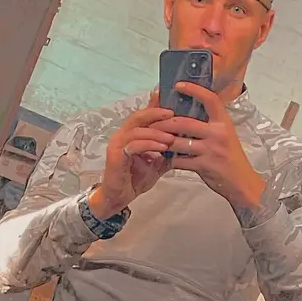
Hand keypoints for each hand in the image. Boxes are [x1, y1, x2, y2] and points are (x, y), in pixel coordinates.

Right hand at [89, 92, 173, 218]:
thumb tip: (186, 144)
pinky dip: (149, 144)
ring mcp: (118, 144)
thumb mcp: (158, 163)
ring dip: (156, 131)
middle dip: (156, 113)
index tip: (174, 103)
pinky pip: (134, 145)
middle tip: (173, 113)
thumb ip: (168, 152)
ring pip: (137, 129)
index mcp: (132, 134)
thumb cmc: (135, 178)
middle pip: (139, 116)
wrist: (119, 197)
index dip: (157, 107)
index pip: (145, 115)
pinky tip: (162, 146)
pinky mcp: (116, 155)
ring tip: (172, 136)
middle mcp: (123, 135)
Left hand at [153, 81, 264, 209]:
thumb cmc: (230, 158)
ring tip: (153, 141)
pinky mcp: (204, 166)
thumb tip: (185, 114)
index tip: (178, 85)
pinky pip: (180, 161)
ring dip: (162, 142)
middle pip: (183, 122)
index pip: (210, 99)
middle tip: (151, 124)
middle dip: (163, 124)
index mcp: (223, 122)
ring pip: (177, 142)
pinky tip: (164, 158)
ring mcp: (211, 150)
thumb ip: (208, 125)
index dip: (194, 89)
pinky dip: (169, 160)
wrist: (242, 182)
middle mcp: (218, 133)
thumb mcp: (224, 136)